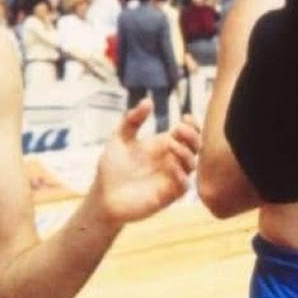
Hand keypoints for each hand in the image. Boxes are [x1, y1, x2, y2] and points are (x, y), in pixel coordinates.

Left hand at [92, 100, 199, 224]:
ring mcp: (170, 178)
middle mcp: (171, 161)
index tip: (185, 117)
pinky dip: (181, 175)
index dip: (192, 125)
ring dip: (186, 153)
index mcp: (163, 146)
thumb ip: (132, 119)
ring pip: (192, 165)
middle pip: (195, 147)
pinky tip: (170, 164)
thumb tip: (148, 101)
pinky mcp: (167, 196)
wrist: (102, 195)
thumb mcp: (119, 138)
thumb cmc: (111, 167)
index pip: (188, 134)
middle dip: (193, 136)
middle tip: (178, 129)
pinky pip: (184, 186)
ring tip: (171, 144)